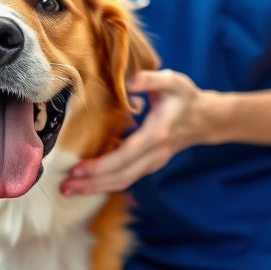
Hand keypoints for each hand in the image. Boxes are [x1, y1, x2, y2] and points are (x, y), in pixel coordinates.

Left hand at [61, 70, 215, 194]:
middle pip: (122, 176)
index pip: (126, 155)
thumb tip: (127, 82)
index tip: (78, 169)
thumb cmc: (185, 97)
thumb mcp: (172, 81)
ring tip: (70, 189)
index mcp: (157, 134)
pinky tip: (88, 184)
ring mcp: (153, 163)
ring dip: (97, 188)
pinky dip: (106, 184)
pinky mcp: (150, 165)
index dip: (102, 165)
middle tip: (65, 186)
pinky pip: (127, 178)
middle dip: (93, 183)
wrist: (205, 119)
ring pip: (124, 182)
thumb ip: (150, 79)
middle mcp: (155, 154)